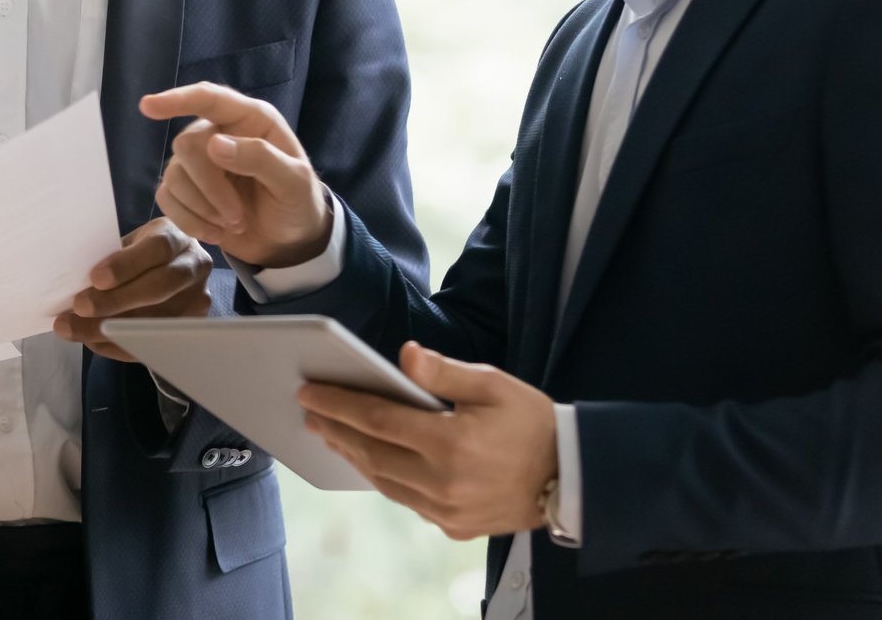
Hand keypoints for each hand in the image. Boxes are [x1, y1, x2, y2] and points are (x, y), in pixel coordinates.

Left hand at [52, 218, 214, 361]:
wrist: (176, 268)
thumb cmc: (143, 253)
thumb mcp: (132, 242)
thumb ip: (112, 255)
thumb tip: (75, 280)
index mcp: (177, 237)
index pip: (158, 248)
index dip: (127, 265)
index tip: (95, 278)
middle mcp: (194, 267)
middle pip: (160, 287)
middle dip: (116, 301)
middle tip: (80, 307)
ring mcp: (197, 300)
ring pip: (155, 321)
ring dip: (110, 329)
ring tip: (73, 329)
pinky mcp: (192, 328)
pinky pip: (153, 344)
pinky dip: (119, 345)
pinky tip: (92, 341)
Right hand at [139, 82, 332, 267]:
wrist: (289, 242)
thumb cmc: (297, 202)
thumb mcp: (295, 182)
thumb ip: (261, 158)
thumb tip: (214, 144)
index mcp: (249, 119)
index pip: (208, 98)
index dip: (177, 99)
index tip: (148, 106)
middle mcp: (218, 133)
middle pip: (187, 146)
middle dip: (209, 187)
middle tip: (237, 218)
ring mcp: (199, 163)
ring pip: (174, 176)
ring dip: (202, 209)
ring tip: (233, 225)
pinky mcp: (186, 192)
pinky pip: (166, 199)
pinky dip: (189, 221)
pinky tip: (215, 233)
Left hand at [298, 342, 557, 540]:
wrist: (572, 478)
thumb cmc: (533, 422)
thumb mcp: (494, 384)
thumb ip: (444, 372)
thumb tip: (403, 355)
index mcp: (451, 443)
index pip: (378, 421)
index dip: (339, 405)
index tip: (309, 392)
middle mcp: (444, 483)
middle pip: (372, 453)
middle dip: (336, 429)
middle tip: (310, 411)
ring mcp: (447, 510)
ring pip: (384, 482)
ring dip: (354, 455)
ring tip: (331, 433)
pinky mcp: (454, 526)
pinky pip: (406, 501)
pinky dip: (382, 478)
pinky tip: (370, 460)